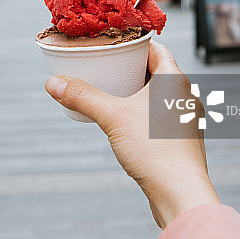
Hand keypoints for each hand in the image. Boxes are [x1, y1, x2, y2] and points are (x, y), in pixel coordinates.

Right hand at [45, 40, 218, 227]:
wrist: (181, 195)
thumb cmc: (157, 151)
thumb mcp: (113, 117)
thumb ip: (83, 97)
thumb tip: (54, 83)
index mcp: (176, 79)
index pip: (156, 48)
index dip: (133, 43)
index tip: (113, 43)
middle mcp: (185, 95)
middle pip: (156, 70)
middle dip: (131, 68)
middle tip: (106, 67)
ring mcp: (186, 118)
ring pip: (159, 94)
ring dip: (137, 91)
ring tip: (112, 94)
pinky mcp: (182, 139)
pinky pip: (161, 115)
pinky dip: (144, 112)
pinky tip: (127, 122)